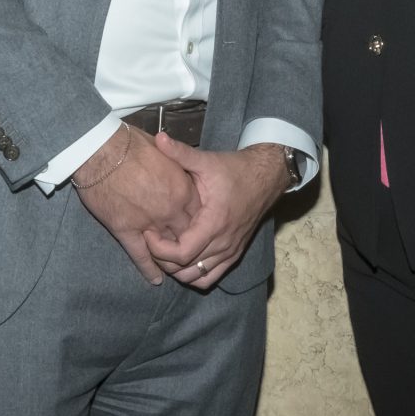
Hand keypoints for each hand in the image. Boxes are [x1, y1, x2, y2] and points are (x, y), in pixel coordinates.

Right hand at [74, 127, 198, 285]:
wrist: (101, 150)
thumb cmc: (131, 143)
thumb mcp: (163, 151)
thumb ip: (175, 166)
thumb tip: (179, 166)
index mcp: (182, 188)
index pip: (198, 214)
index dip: (198, 223)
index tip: (197, 228)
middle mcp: (170, 209)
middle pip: (186, 235)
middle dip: (188, 244)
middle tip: (189, 252)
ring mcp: (149, 222)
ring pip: (166, 249)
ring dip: (170, 259)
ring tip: (174, 269)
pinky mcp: (125, 229)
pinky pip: (140, 255)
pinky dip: (149, 269)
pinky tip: (155, 279)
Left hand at [142, 135, 290, 291]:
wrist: (265, 177)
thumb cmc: (235, 169)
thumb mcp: (207, 160)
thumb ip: (180, 152)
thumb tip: (158, 137)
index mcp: (215, 222)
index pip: (181, 253)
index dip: (159, 249)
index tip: (149, 232)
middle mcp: (224, 242)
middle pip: (185, 270)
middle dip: (163, 260)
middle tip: (151, 240)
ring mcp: (230, 251)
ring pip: (196, 278)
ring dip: (177, 270)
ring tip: (165, 250)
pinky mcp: (234, 254)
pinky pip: (210, 278)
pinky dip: (194, 275)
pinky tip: (184, 259)